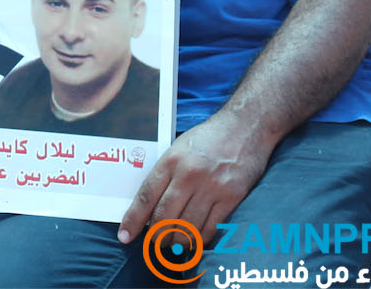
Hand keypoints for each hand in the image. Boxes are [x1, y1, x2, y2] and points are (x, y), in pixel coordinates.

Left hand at [117, 113, 271, 245]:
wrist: (245, 127)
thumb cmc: (208, 138)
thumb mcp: (178, 148)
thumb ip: (165, 174)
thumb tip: (150, 205)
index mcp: (170, 161)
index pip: (145, 197)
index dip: (133, 220)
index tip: (125, 236)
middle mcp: (188, 175)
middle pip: (164, 216)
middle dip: (156, 235)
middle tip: (155, 242)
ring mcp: (211, 187)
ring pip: (187, 227)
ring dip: (177, 241)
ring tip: (174, 243)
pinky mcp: (232, 197)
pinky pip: (211, 227)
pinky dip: (200, 239)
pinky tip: (195, 240)